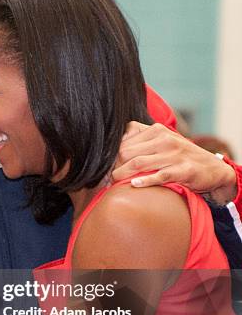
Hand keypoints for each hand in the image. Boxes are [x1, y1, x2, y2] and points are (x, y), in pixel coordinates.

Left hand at [113, 122, 236, 203]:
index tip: (102, 167)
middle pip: (127, 152)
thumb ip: (141, 136)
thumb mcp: (162, 140)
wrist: (212, 168)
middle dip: (112, 166)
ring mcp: (174, 154)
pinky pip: (160, 175)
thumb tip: (115, 141)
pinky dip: (146, 180)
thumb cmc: (180, 156)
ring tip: (112, 183)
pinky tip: (134, 184)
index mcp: (156, 130)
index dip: (110, 156)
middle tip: (104, 178)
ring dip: (122, 174)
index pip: (124, 141)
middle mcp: (164, 139)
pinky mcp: (183, 170)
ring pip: (139, 163)